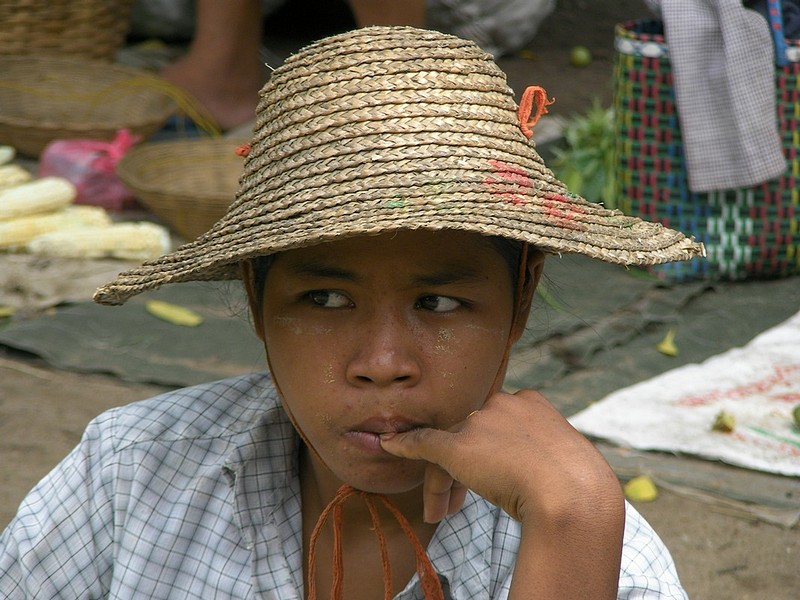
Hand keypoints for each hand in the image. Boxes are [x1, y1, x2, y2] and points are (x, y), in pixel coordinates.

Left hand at [379, 389, 621, 524]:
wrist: (573, 494)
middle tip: (455, 502)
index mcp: (530, 403)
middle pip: (470, 434)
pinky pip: (425, 443)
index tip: (489, 477)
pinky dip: (405, 444)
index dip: (486, 453)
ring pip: (451, 447)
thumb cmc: (578, 487)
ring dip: (444, 481)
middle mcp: (502, 405)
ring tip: (442, 511)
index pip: (495, 424)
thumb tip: (535, 469)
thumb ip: (538, 453)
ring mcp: (481, 423)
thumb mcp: (560, 461)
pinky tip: (389, 445)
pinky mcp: (459, 446)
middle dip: (462, 469)